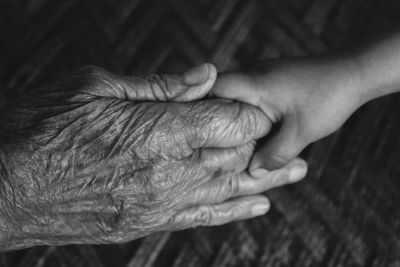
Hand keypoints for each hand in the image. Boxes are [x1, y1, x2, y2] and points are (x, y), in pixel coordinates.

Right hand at [0, 64, 303, 249]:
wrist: (3, 189)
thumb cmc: (40, 128)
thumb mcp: (92, 88)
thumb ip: (157, 86)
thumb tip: (205, 76)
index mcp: (156, 131)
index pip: (230, 122)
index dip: (249, 112)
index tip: (258, 105)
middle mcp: (166, 173)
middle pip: (235, 157)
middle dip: (262, 143)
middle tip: (289, 134)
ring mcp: (158, 203)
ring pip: (228, 192)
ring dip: (265, 180)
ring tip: (298, 173)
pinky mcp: (146, 222)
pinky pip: (202, 217)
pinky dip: (233, 210)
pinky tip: (259, 205)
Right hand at [211, 56, 361, 172]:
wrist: (353, 74)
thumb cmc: (328, 97)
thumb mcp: (301, 132)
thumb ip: (275, 155)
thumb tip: (253, 173)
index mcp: (253, 83)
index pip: (211, 90)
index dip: (197, 109)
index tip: (193, 131)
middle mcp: (251, 75)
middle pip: (217, 95)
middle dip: (214, 120)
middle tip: (208, 145)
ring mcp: (260, 76)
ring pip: (233, 97)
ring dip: (231, 118)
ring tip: (227, 142)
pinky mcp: (269, 81)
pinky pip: (248, 98)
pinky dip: (245, 115)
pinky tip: (250, 132)